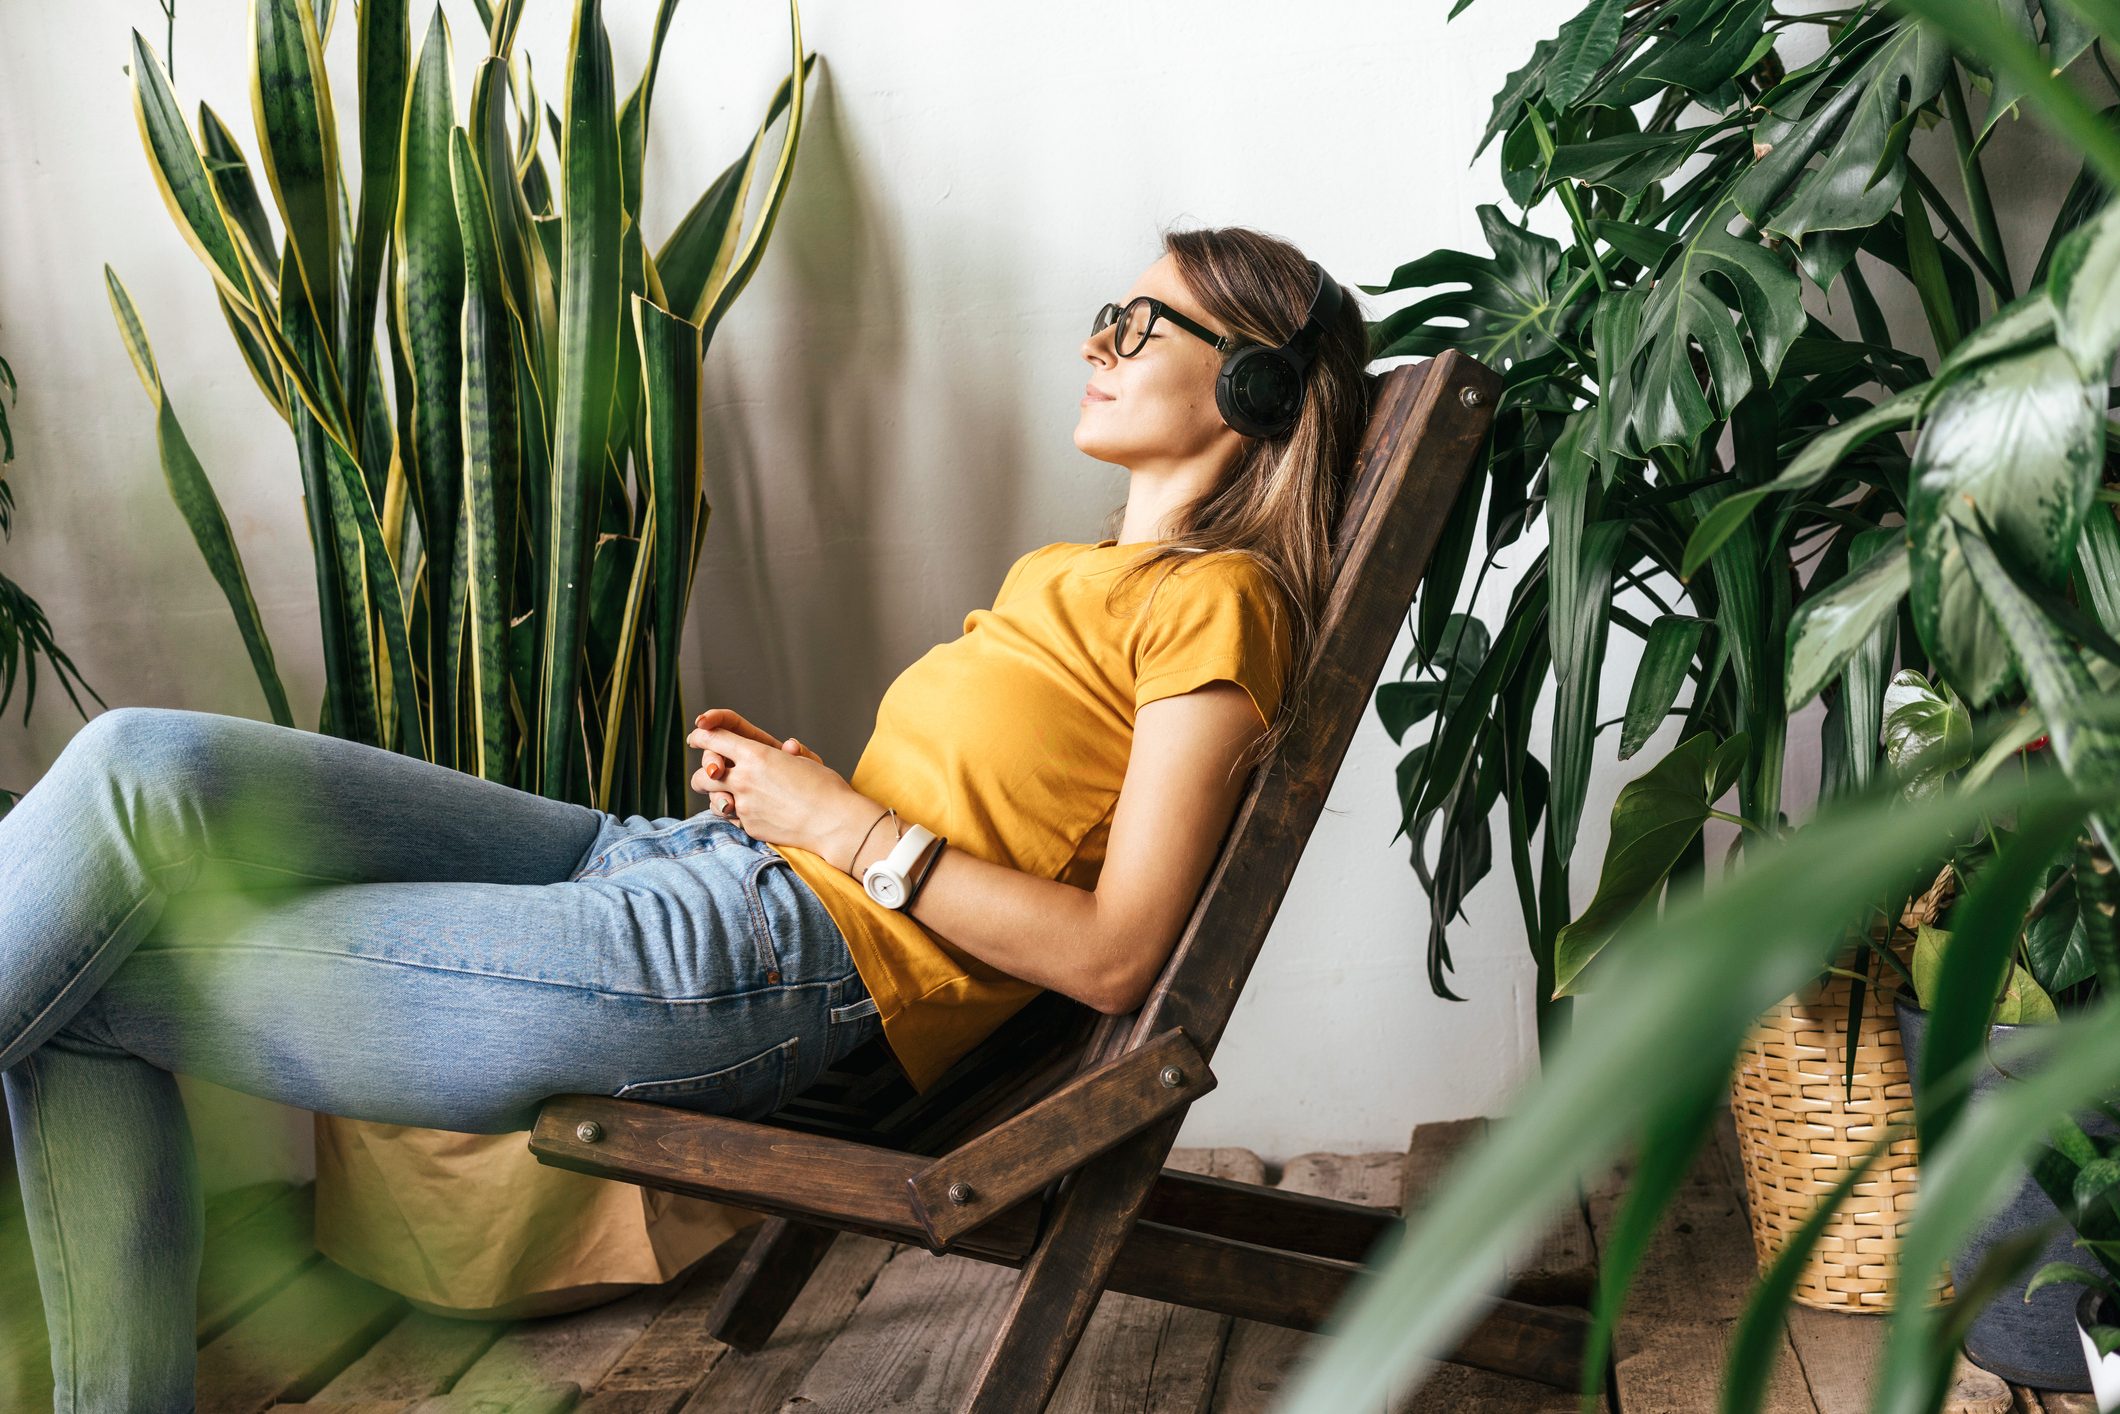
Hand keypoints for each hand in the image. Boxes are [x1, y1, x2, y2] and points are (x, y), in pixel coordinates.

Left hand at [690, 708, 825, 822]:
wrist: (835, 823)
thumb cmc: (826, 788)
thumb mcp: (806, 761)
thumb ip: (788, 753)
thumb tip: (787, 746)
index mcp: (756, 755)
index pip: (713, 740)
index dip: (701, 736)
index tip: (697, 737)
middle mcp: (744, 779)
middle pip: (703, 775)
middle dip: (703, 773)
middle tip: (711, 773)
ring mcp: (745, 806)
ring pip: (713, 800)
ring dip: (716, 796)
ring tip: (729, 795)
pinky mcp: (750, 827)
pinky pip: (734, 819)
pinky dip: (740, 814)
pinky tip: (756, 812)